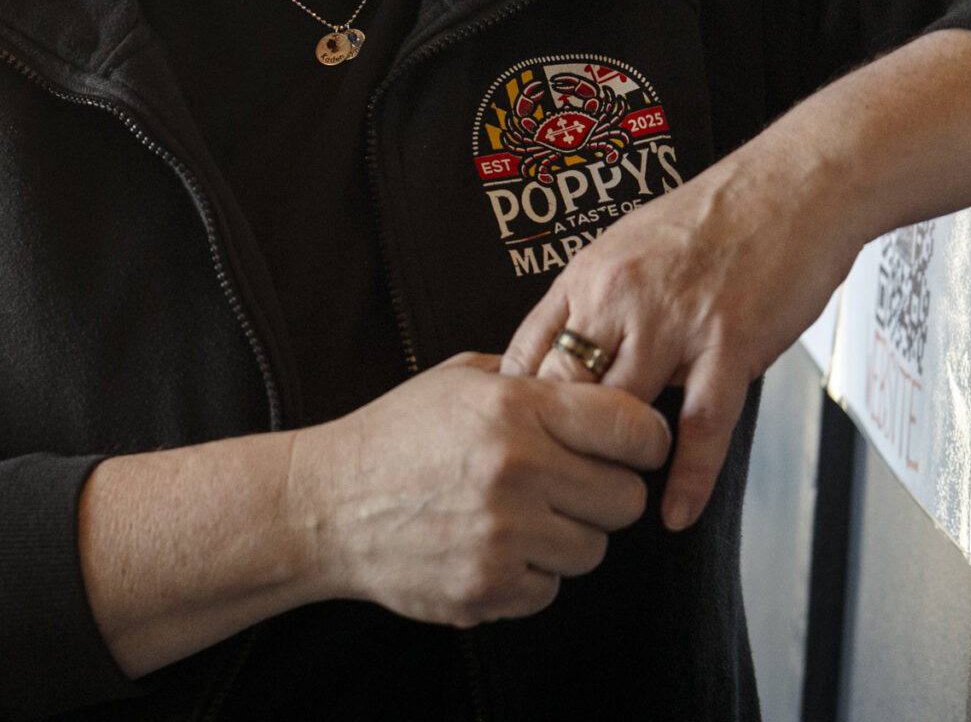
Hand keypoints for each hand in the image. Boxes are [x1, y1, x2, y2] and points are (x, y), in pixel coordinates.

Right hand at [285, 353, 669, 626]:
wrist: (325, 504)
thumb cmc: (394, 437)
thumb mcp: (460, 381)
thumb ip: (533, 381)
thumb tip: (599, 384)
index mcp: (515, 407)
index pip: (634, 428)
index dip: (644, 440)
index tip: (634, 447)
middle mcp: (516, 470)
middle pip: (626, 499)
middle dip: (605, 493)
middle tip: (568, 485)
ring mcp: (504, 535)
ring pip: (593, 550)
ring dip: (567, 537)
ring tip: (520, 516)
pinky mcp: (489, 587)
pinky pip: (551, 589)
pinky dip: (530, 574)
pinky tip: (494, 546)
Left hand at [500, 138, 858, 532]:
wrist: (795, 183)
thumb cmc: (720, 214)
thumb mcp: (631, 244)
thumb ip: (599, 300)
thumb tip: (571, 351)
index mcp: (589, 275)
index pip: (525, 353)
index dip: (512, 410)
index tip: (509, 447)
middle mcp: (620, 298)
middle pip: (562, 392)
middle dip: (553, 446)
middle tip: (549, 491)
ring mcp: (673, 323)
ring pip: (619, 414)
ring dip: (614, 465)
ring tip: (606, 506)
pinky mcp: (728, 345)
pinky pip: (700, 428)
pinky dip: (687, 479)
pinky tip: (674, 511)